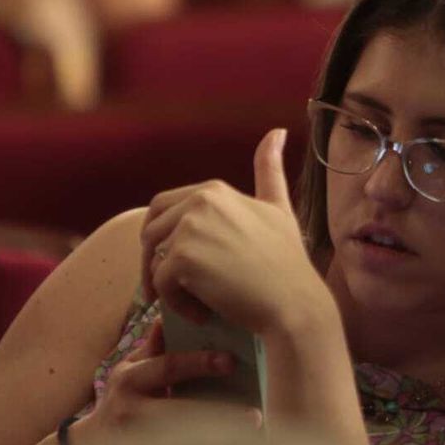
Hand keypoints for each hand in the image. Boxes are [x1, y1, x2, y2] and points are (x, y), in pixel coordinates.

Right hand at [76, 317, 258, 442]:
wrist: (91, 443)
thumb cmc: (122, 399)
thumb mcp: (131, 368)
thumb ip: (154, 347)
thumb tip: (171, 314)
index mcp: (131, 377)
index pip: (168, 366)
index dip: (199, 362)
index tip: (231, 361)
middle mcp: (130, 407)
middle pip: (178, 411)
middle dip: (216, 413)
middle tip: (254, 415)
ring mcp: (136, 437)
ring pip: (180, 441)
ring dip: (216, 440)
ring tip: (252, 439)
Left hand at [139, 128, 333, 339]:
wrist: (293, 302)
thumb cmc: (287, 262)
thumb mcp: (279, 208)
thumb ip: (270, 170)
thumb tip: (277, 131)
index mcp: (213, 189)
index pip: (163, 207)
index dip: (166, 238)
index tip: (181, 265)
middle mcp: (198, 200)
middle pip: (150, 231)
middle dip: (153, 260)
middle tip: (174, 290)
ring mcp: (189, 227)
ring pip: (153, 259)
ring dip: (166, 286)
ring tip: (196, 303)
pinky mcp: (182, 257)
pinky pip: (160, 284)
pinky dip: (176, 305)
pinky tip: (203, 314)